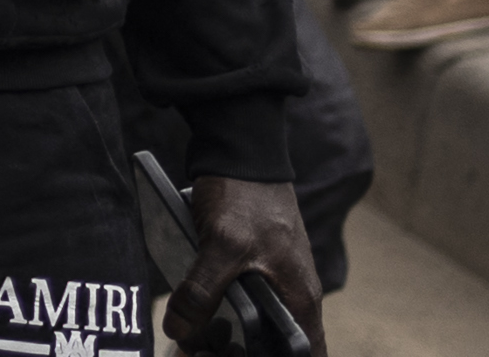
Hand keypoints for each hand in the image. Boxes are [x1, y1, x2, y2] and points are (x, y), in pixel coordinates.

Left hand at [176, 172, 324, 355]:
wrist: (240, 153)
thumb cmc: (245, 198)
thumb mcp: (222, 245)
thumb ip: (203, 291)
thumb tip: (180, 332)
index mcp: (300, 300)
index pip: (309, 355)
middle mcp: (292, 296)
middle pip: (273, 348)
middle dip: (238, 355)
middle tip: (198, 354)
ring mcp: (271, 281)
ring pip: (252, 326)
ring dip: (223, 337)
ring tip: (187, 342)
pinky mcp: (249, 268)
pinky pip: (238, 303)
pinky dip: (216, 314)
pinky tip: (188, 315)